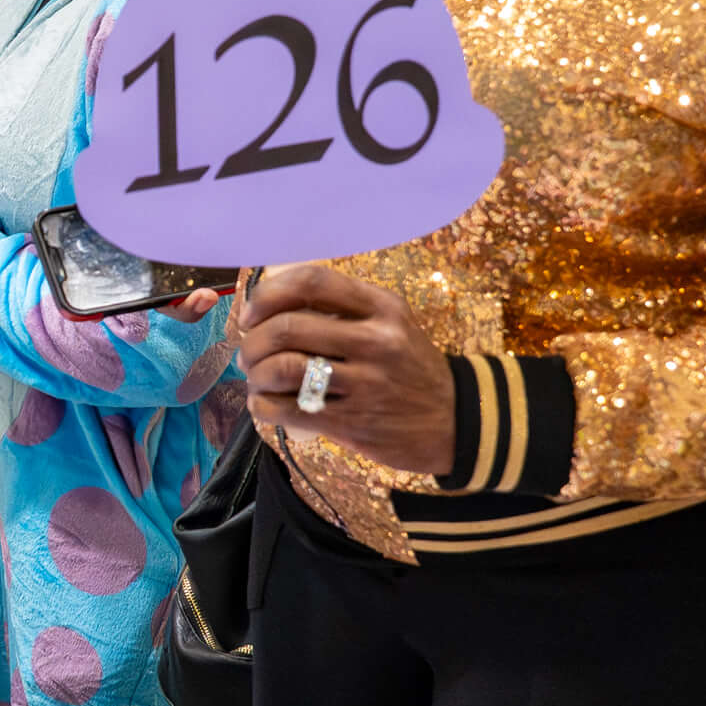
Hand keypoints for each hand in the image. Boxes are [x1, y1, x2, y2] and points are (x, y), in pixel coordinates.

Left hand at [237, 262, 454, 480]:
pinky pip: (288, 410)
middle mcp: (376, 341)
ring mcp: (365, 384)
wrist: (457, 421)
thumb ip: (346, 309)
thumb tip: (274, 304)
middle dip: (253, 341)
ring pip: (283, 369)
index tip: (252, 312)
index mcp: (383, 308)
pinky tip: (264, 404)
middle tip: (248, 352)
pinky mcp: (354, 423)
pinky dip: (263, 406)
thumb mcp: (393, 325)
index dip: (270, 294)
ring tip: (256, 379)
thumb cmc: (411, 369)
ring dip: (255, 374)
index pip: (313, 282)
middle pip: (288, 328)